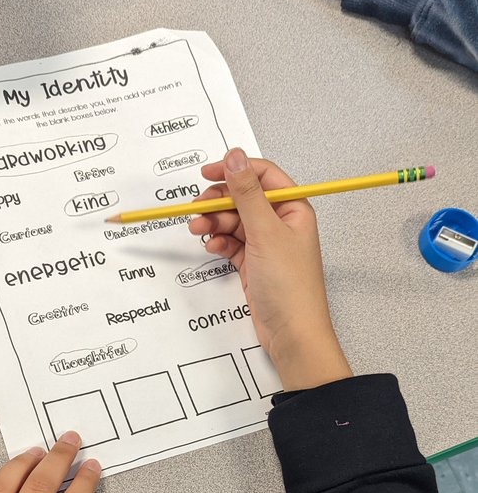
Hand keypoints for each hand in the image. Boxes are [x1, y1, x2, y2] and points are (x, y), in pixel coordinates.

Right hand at [189, 149, 351, 390]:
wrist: (293, 335)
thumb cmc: (291, 289)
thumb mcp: (265, 232)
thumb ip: (247, 193)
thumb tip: (235, 158)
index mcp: (294, 209)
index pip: (263, 175)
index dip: (235, 170)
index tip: (208, 173)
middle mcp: (282, 224)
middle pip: (243, 198)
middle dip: (219, 202)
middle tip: (198, 209)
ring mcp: (267, 245)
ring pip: (234, 222)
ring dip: (214, 223)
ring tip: (199, 230)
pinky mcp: (254, 264)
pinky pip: (232, 243)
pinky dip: (219, 243)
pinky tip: (213, 247)